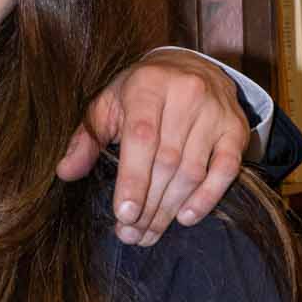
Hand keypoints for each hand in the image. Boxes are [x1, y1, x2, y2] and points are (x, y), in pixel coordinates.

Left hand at [55, 50, 247, 244]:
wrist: (191, 67)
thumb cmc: (140, 92)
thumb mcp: (107, 105)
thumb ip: (86, 139)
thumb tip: (65, 172)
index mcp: (147, 85)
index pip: (141, 138)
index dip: (133, 179)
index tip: (124, 214)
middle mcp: (186, 94)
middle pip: (166, 161)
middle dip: (148, 205)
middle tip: (131, 234)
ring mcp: (215, 111)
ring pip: (192, 170)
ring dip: (170, 209)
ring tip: (149, 233)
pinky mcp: (235, 128)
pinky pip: (225, 169)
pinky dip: (207, 197)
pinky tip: (186, 217)